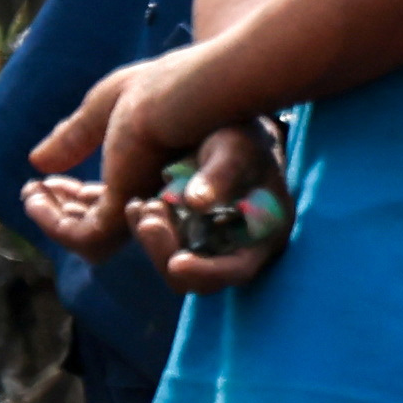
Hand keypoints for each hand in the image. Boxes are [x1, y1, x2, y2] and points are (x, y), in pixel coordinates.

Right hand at [25, 65, 244, 272]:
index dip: (71, 197)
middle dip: (57, 210)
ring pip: (88, 238)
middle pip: (94, 221)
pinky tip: (35, 197)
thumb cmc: (153, 91)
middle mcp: (144, 201)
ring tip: (32, 195)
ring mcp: (136, 210)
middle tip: (32, 192)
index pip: (105, 203)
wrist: (180, 93)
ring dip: (52, 222)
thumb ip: (74, 138)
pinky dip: (54, 225)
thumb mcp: (103, 110)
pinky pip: (86, 239)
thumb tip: (38, 162)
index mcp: (144, 177)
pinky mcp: (128, 215)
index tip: (42, 182)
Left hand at [134, 123, 296, 291]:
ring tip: (142, 205)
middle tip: (148, 218)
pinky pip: (165, 246)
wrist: (226, 125)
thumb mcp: (235, 146)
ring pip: (176, 263)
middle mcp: (242, 246)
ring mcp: (214, 244)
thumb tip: (196, 203)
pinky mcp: (191, 235)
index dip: (207, 271)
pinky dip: (149, 230)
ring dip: (153, 240)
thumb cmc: (241, 134)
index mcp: (266, 232)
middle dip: (167, 252)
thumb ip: (221, 173)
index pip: (237, 269)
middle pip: (199, 277)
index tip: (176, 262)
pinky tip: (137, 205)